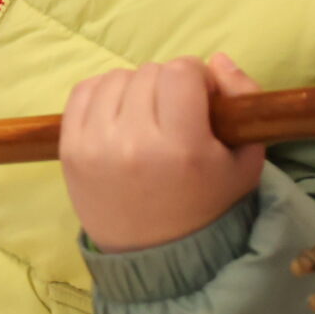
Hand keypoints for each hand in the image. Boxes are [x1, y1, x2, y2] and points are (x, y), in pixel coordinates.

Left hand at [62, 54, 264, 253]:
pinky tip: (121, 116)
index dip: (196, 78)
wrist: (156, 254)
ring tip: (148, 118)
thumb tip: (217, 59)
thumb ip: (243, 99)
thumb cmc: (208, 205)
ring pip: (116, 78)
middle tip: (175, 114)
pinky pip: (83, 91)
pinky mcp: (69, 148)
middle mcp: (134, 142)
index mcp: (181, 147)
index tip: (201, 100)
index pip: (181, 72)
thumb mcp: (245, 161)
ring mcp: (95, 144)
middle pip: (149, 72)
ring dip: (135, 89)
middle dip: (168, 86)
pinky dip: (104, 94)